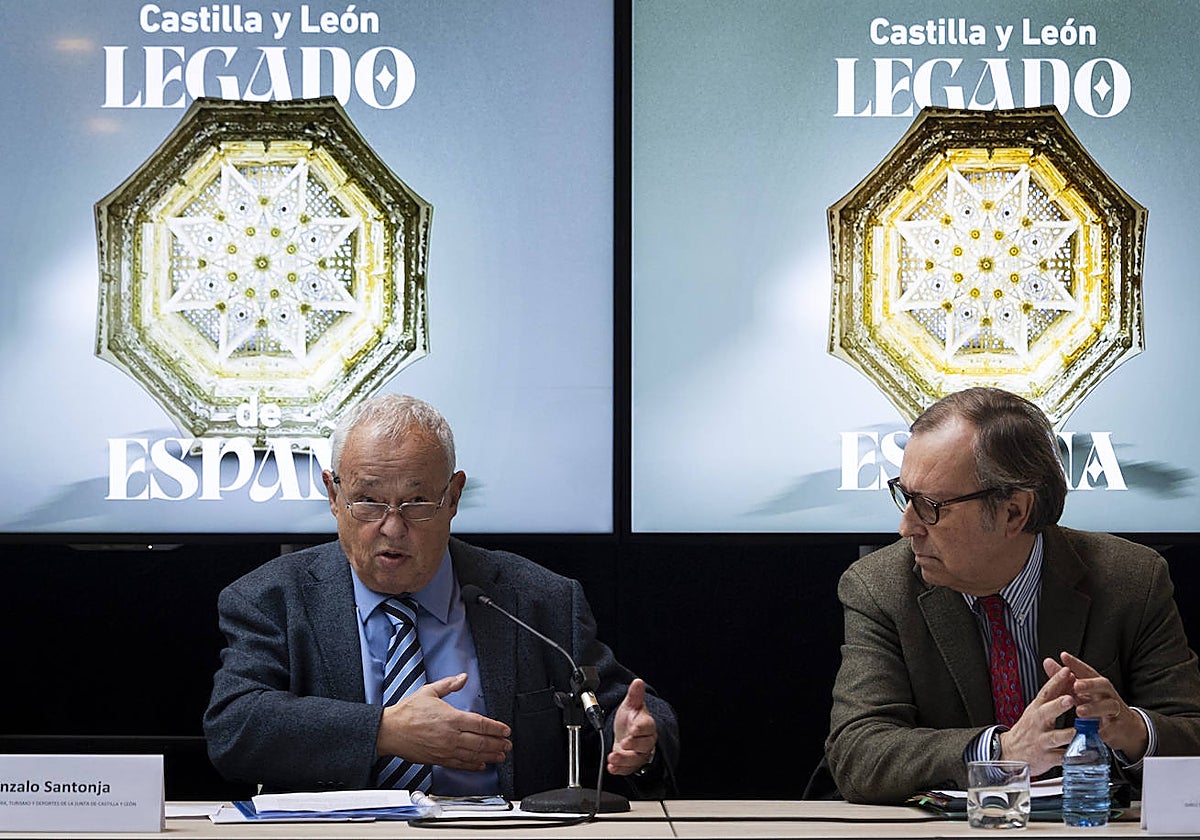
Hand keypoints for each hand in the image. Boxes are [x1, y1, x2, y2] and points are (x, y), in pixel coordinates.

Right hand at [376, 673, 511, 770]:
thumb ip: (449, 685)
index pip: (481, 724)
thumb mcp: (429, 692)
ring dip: (489, 756)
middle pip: (481, 742)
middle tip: (507, 745)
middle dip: (497, 744)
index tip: (505, 730)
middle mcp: (451, 736)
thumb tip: (462, 677)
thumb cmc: (407, 712)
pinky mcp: (439, 760)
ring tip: (500, 756)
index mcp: (452, 718)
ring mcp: (446, 750)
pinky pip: (460, 765)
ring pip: (474, 755)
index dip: (496, 728)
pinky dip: (472, 766)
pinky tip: (480, 765)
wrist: (390, 731)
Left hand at [606, 678, 657, 775]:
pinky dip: (619, 769)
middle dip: (633, 745)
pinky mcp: (631, 764)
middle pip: (644, 745)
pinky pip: (628, 769)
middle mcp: (645, 741)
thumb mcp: (630, 705)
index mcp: (647, 725)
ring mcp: (638, 754)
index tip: (634, 728)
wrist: (626, 733)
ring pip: (635, 759)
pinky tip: (611, 767)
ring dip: (623, 759)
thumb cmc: (631, 719)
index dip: (641, 728)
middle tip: (623, 743)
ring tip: (612, 757)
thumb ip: (634, 695)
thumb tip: (637, 682)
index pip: (647, 727)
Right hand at [995, 660, 1076, 775]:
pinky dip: (1072, 757)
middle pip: (1047, 712)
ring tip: (1078, 731)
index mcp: (1037, 709)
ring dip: (1067, 734)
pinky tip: (1082, 755)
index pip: (1046, 692)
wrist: (1011, 752)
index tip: (1066, 671)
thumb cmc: (1029, 728)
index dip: (1056, 681)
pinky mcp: (1046, 757)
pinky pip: (1060, 758)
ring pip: (1055, 737)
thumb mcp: (1037, 708)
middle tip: (1070, 699)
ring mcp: (1042, 741)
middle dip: (1058, 705)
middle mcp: (1038, 723)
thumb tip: (1069, 674)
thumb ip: (1055, 693)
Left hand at [1048, 652, 1148, 759]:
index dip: (1076, 664)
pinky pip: (1111, 727)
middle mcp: (1107, 694)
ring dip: (1094, 708)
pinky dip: (1102, 729)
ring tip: (1079, 711)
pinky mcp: (1118, 727)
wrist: (1124, 727)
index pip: (1087, 671)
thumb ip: (1064, 679)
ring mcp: (1115, 710)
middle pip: (1103, 685)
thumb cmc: (1097, 705)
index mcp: (1096, 684)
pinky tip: (1093, 730)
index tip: (1063, 656)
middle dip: (1089, 684)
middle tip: (1076, 685)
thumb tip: (1047, 662)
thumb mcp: (1080, 692)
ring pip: (1109, 705)